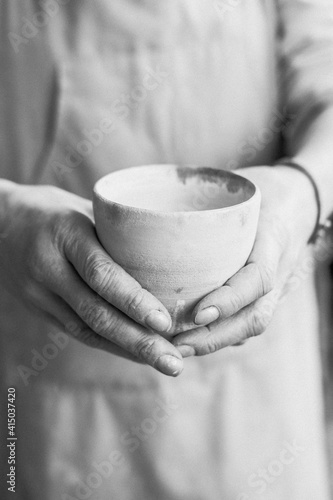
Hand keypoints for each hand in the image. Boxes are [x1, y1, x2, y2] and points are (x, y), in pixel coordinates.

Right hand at [0, 182, 182, 375]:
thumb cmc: (50, 209)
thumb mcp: (81, 207)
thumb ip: (117, 230)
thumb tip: (167, 253)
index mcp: (64, 234)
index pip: (101, 274)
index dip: (134, 300)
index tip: (165, 322)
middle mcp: (49, 268)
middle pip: (96, 313)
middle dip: (138, 341)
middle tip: (174, 363)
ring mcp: (39, 293)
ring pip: (87, 330)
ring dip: (129, 350)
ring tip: (165, 363)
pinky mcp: (39, 309)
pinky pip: (77, 331)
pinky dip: (110, 345)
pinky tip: (137, 354)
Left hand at [173, 165, 316, 356]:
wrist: (299, 198)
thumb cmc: (263, 188)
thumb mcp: (239, 186)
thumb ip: (204, 199)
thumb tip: (150, 213)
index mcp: (273, 237)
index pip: (258, 277)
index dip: (230, 299)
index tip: (197, 313)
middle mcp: (279, 268)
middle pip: (255, 316)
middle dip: (215, 337)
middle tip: (176, 344)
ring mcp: (278, 285)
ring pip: (252, 325)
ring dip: (215, 342)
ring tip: (177, 348)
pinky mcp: (268, 294)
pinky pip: (248, 320)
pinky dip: (222, 334)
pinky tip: (192, 339)